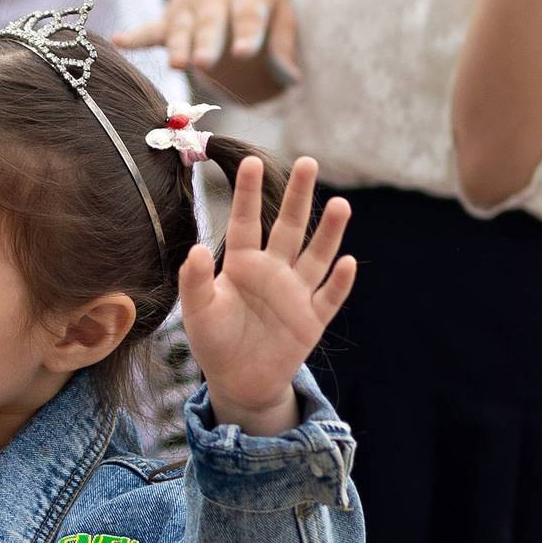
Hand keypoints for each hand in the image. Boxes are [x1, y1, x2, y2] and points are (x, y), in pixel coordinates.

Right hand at [120, 0, 298, 92]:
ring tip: (177, 65)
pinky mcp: (170, 15)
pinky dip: (136, 35)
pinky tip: (119, 41)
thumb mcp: (279, 10)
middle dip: (206, 42)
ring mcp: (189, 5)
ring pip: (182, 28)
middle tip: (203, 63)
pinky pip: (152, 27)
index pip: (248, 14)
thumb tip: (292, 78)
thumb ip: (283, 42)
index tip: (244, 52)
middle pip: (211, 22)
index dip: (246, 32)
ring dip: (178, 46)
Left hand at [180, 153, 354, 435]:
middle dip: (298, 196)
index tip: (249, 161)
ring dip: (328, 232)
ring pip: (316, 256)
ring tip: (340, 204)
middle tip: (308, 162)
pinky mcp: (312, 320)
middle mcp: (273, 270)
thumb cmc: (214, 340)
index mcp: (243, 263)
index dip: (247, 193)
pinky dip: (339, 282)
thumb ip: (195, 281)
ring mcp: (296, 293)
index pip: (246, 221)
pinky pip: (329, 297)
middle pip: (289, 227)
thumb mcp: (197, 312)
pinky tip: (345, 262)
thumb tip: (195, 251)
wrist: (239, 381)